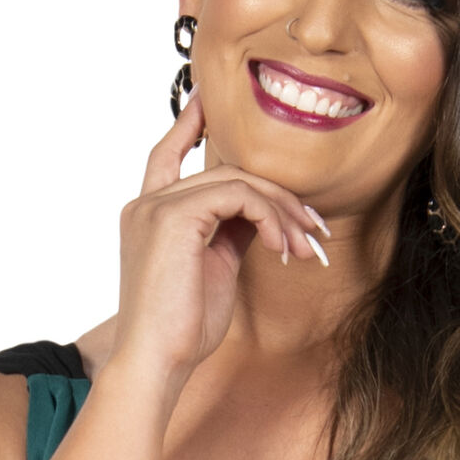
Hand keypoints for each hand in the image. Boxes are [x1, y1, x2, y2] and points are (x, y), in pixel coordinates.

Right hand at [109, 90, 328, 384]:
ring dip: (283, 211)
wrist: (158, 362)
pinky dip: (270, 218)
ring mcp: (156, 207)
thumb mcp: (215, 267)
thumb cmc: (185, 327)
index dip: (190, 123)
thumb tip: (264, 210)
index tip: (210, 97)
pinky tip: (282, 249)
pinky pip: (238, 195)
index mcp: (148, 213)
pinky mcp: (172, 217)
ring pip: (236, 179)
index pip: (168, 152)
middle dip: (278, 197)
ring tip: (306, 247)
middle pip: (225, 170)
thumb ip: (231, 229)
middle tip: (313, 231)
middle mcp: (146, 203)